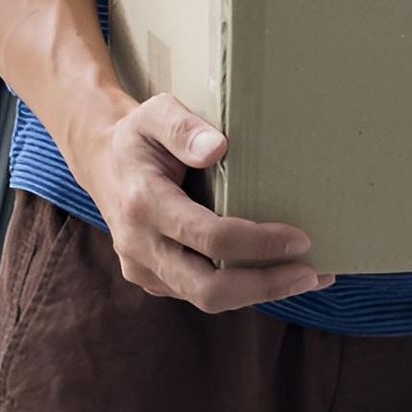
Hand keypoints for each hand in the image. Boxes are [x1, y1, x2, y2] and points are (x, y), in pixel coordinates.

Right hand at [69, 92, 330, 312]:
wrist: (101, 162)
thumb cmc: (138, 136)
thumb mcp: (154, 113)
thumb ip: (183, 127)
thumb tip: (218, 148)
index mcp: (143, 203)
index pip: (208, 237)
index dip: (258, 243)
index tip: (300, 238)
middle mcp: (139, 245)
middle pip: (209, 289)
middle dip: (265, 286)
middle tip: (310, 273)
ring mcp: (143, 269)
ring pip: (207, 299)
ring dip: (260, 293)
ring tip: (307, 277)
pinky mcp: (152, 280)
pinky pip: (200, 294)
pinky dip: (241, 289)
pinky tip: (275, 274)